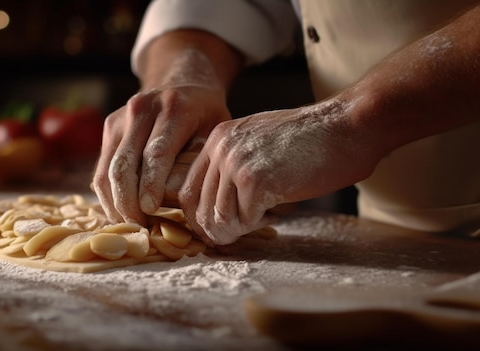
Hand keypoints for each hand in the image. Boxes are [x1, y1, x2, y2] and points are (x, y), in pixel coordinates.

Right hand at [92, 83, 230, 224]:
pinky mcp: (109, 127)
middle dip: (129, 202)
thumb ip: (203, 159)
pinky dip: (108, 194)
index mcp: (174, 107)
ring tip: (130, 225)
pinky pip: (102, 168)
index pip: (156, 153)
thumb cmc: (206, 115)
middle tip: (140, 228)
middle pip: (125, 165)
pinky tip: (121, 212)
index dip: (151, 186)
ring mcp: (121, 117)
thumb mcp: (216, 131)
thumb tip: (188, 201)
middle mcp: (142, 108)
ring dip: (115, 203)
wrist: (183, 82)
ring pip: (107, 170)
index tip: (151, 211)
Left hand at [180, 98, 381, 244]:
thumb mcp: (259, 142)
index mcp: (217, 139)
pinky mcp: (256, 182)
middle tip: (237, 235)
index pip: (188, 191)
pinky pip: (246, 221)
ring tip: (262, 216)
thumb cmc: (311, 140)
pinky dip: (260, 223)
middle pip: (200, 210)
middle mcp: (220, 149)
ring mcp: (236, 164)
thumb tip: (216, 210)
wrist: (347, 126)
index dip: (199, 218)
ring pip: (220, 219)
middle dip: (217, 230)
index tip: (216, 229)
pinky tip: (276, 209)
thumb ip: (233, 167)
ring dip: (240, 228)